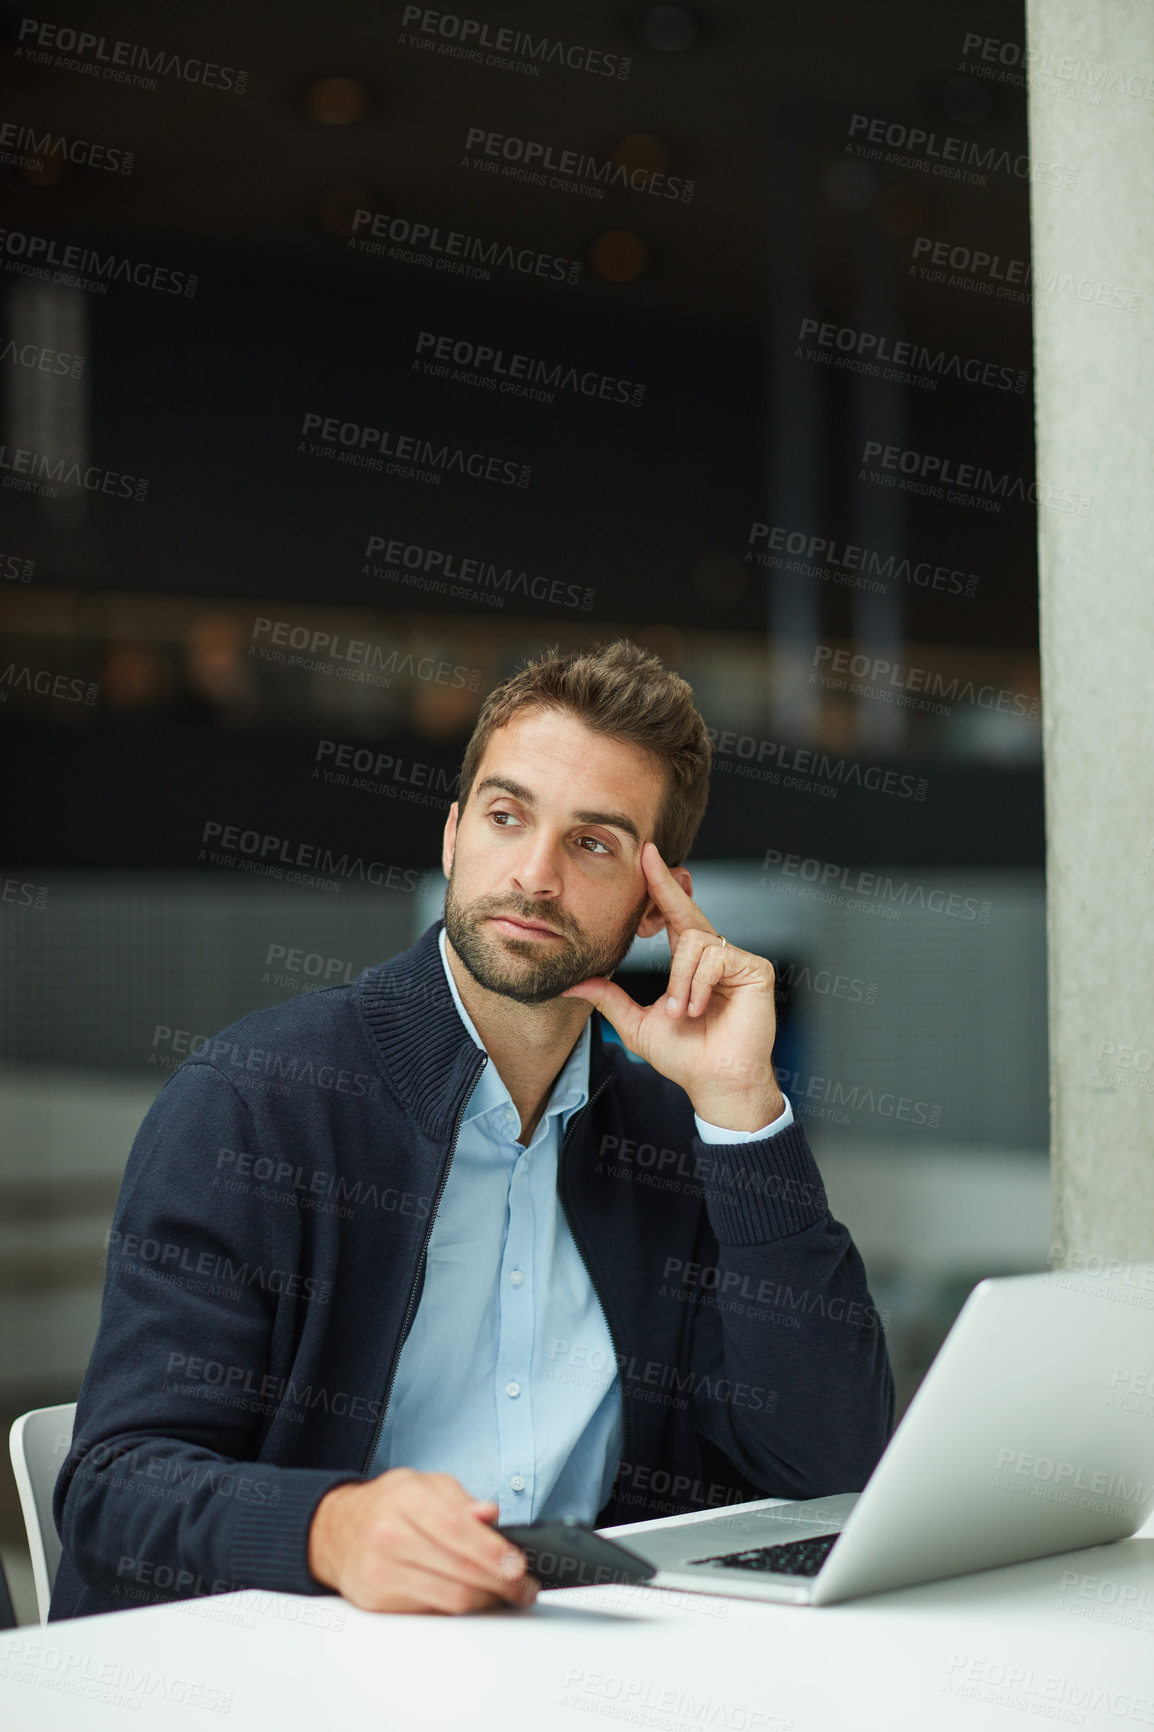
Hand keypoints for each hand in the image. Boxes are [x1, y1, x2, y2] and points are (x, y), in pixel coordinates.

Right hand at [308, 1469, 537, 1613]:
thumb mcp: (424, 1484)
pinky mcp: (376, 1601)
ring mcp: (380, 1570)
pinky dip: (460, 1609)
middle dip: (501, 1582)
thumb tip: (490, 1514)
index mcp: (405, 1497)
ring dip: (487, 1601)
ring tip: (507, 1596)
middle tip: (524, 1587)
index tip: (518, 1565)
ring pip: (448, 1597)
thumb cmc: (389, 1505)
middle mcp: (389, 1534)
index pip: (455, 1528)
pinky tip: (475, 1600)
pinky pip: (431, 1612)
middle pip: (457, 1569)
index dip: (492, 1551)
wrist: (336, 1530)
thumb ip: (461, 1500)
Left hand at [561, 841, 783, 1132]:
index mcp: (689, 962)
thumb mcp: (636, 1022)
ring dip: (680, 981)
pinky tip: (700, 1009)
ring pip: (694, 942)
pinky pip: (714, 957)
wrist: (715, 1082)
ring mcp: (737, 959)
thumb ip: (608, 997)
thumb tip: (571, 983)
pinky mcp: (755, 969)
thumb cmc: (685, 1056)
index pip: (672, 915)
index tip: (645, 855)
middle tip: (647, 856)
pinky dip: (698, 985)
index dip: (659, 885)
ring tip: (684, 1012)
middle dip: (665, 885)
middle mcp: (714, 954)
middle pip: (686, 911)